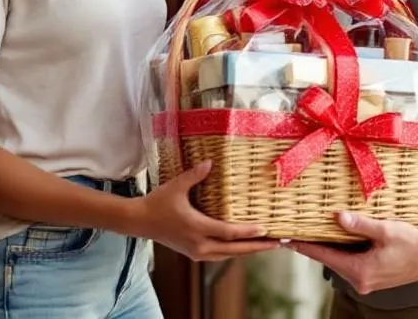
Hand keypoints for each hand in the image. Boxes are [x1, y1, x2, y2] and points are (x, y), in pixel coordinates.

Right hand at [131, 161, 279, 260]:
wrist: (140, 222)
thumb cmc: (158, 202)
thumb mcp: (176, 186)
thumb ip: (195, 175)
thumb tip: (211, 162)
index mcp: (196, 228)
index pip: (228, 233)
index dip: (248, 232)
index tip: (265, 229)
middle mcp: (199, 245)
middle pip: (234, 250)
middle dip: (257, 247)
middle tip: (277, 243)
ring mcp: (196, 252)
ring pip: (228, 255)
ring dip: (247, 250)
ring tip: (265, 245)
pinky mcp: (194, 254)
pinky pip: (220, 255)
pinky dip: (234, 251)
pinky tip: (244, 245)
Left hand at [287, 213, 417, 294]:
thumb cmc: (412, 242)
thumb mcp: (385, 230)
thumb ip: (361, 225)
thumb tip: (338, 217)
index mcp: (361, 270)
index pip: (325, 256)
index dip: (305, 246)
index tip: (287, 239)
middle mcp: (361, 280)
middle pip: (329, 260)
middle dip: (312, 247)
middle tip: (293, 233)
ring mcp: (366, 281)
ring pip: (338, 262)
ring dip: (326, 249)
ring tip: (309, 234)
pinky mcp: (372, 277)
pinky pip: (348, 263)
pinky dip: (339, 252)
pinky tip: (333, 239)